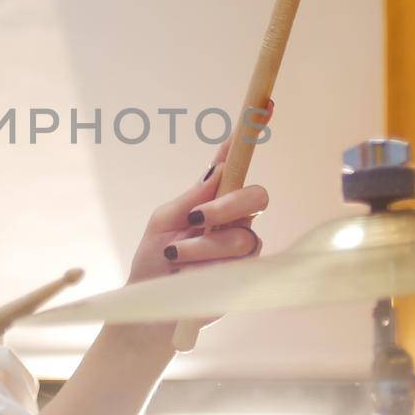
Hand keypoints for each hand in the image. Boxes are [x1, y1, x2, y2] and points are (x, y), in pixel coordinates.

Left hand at [119, 100, 273, 339]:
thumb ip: (193, 196)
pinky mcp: (246, 274)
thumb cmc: (153, 261)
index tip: (265, 107)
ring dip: (202, 246)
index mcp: (211, 198)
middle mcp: (233, 218)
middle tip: (196, 218)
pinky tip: (189, 273)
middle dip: (228, 204)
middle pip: (255, 195)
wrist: (149, 307)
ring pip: (240, 233)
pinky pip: (238, 262)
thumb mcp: (164, 221)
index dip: (250, 136)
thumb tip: (219, 168)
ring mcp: (242, 246)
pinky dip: (207, 265)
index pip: (234, 163)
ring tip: (176, 258)